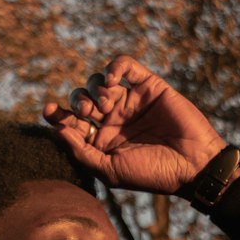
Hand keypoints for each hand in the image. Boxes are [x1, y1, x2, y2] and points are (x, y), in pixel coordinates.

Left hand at [42, 53, 226, 193]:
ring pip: (99, 80)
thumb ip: (82, 153)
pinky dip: (115, 66)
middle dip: (77, 101)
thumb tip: (56, 132)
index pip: (71, 123)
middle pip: (81, 99)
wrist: (191, 165)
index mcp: (101, 140)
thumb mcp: (110, 171)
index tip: (48, 111)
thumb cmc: (151, 174)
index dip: (57, 115)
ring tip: (107, 104)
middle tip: (86, 111)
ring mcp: (130, 101)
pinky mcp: (148, 86)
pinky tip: (114, 78)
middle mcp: (113, 119)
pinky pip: (125, 66)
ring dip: (95, 87)